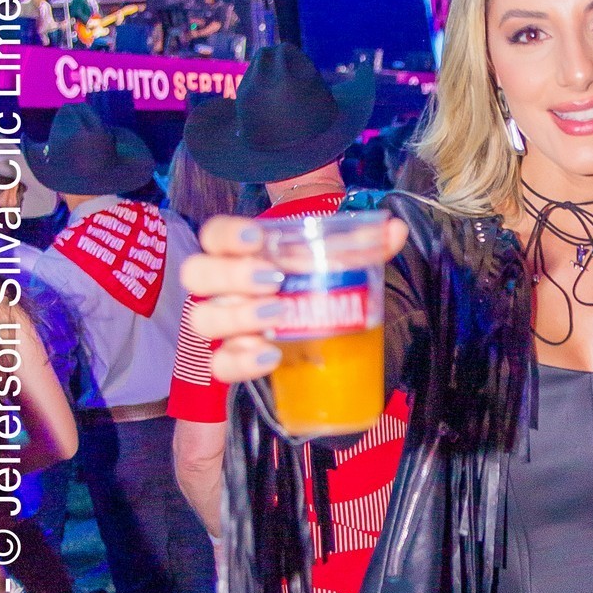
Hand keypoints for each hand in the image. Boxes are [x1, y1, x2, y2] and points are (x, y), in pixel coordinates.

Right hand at [182, 213, 409, 383]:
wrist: (311, 313)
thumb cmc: (313, 278)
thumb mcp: (337, 257)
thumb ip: (366, 242)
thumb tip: (395, 229)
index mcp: (239, 252)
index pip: (213, 234)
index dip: (228, 234)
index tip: (259, 238)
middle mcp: (222, 285)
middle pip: (197, 274)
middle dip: (230, 275)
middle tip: (272, 279)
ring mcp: (223, 322)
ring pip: (203, 318)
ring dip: (238, 317)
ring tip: (278, 315)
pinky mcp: (232, 357)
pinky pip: (219, 363)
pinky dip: (241, 361)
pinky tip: (270, 356)